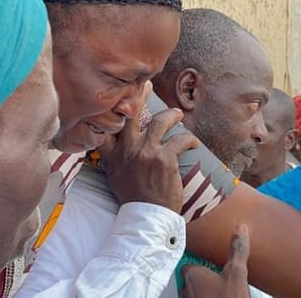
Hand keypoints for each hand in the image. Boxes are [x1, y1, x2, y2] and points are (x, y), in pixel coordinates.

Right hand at [99, 83, 199, 211]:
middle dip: (141, 95)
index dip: (112, 107)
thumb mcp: (114, 176)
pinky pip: (180, 140)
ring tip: (178, 114)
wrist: (146, 217)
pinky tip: (194, 144)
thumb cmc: (132, 198)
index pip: (106, 125)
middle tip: (147, 84)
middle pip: (133, 114)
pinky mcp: (165, 158)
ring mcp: (146, 152)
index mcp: (111, 155)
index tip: (118, 95)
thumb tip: (112, 144)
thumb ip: (114, 157)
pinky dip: (190, 140)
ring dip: (172, 115)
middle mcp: (126, 149)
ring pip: (161, 122)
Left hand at [182, 224, 250, 297]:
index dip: (200, 266)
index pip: (188, 265)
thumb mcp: (237, 273)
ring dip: (200, 293)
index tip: (210, 266)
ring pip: (191, 294)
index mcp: (192, 274)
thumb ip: (237, 250)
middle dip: (201, 281)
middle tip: (216, 281)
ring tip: (217, 292)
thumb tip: (241, 228)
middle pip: (189, 281)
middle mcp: (185, 289)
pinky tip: (215, 297)